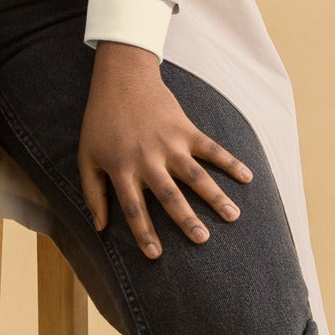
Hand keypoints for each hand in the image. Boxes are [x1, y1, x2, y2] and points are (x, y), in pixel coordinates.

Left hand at [78, 42, 252, 256]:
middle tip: (202, 239)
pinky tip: (247, 177)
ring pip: (196, 175)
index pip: (134, 207)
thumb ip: (93, 193)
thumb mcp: (87, 157)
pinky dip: (230, 161)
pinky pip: (211, 148)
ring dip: (215, 196)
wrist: (121, 79)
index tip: (156, 255)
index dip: (143, 232)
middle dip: (186, 219)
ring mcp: (170, 143)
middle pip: (169, 195)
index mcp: (122, 168)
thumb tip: (100, 228)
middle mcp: (147, 159)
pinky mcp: (186, 129)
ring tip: (232, 216)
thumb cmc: (101, 122)